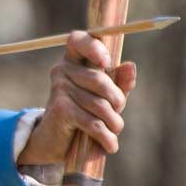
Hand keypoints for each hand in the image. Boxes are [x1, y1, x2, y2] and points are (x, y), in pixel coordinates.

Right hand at [17, 29, 136, 167]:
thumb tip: (130, 65)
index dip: (93, 47)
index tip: (107, 63)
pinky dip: (106, 137)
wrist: (55, 140)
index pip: (78, 40)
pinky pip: (92, 122)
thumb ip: (119, 82)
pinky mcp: (60, 110)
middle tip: (118, 112)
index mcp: (73, 59)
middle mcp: (62, 70)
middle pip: (100, 79)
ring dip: (114, 123)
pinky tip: (110, 145)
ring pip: (100, 104)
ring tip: (114, 131)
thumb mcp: (105, 96)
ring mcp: (59, 89)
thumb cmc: (84, 112)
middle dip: (117, 100)